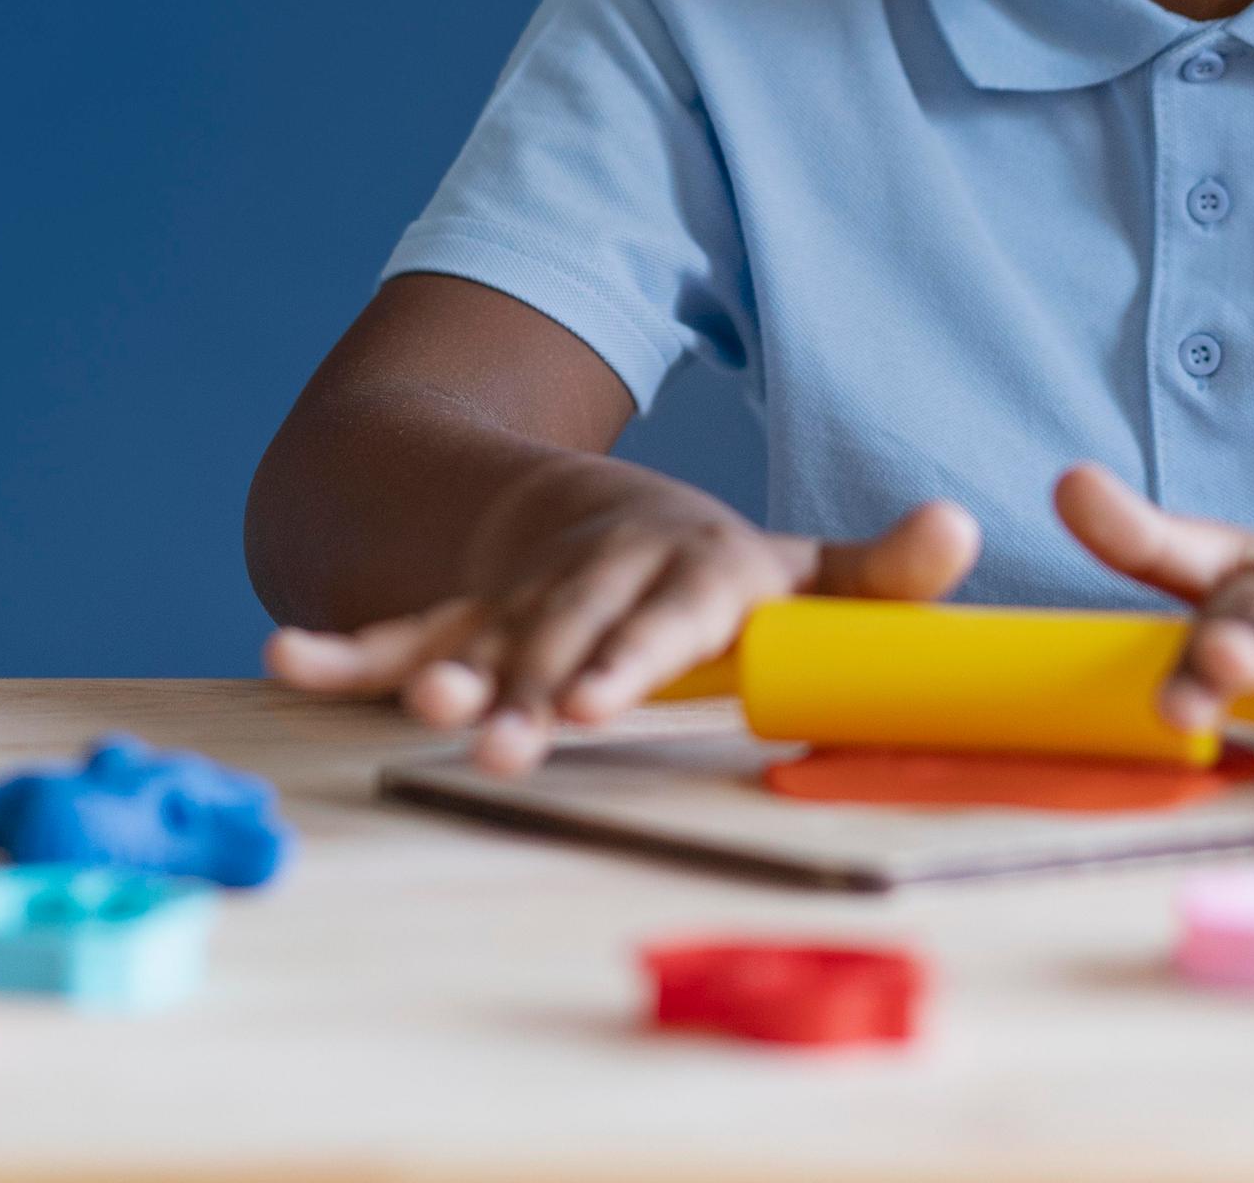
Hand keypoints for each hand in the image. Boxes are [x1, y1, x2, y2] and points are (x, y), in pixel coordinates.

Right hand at [265, 457, 979, 774]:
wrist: (578, 506)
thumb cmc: (704, 568)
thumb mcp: (792, 568)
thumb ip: (871, 575)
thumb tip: (961, 526)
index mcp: (685, 570)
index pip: (663, 614)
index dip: (629, 652)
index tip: (603, 697)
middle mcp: (596, 580)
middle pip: (563, 638)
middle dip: (534, 692)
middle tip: (508, 747)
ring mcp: (521, 597)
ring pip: (482, 634)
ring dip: (445, 671)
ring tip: (422, 712)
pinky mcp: (463, 614)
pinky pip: (401, 629)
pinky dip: (345, 647)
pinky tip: (292, 659)